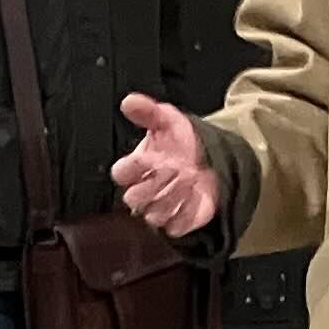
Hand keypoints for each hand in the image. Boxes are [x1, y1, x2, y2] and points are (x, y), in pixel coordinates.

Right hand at [110, 92, 218, 234]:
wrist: (208, 159)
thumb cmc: (180, 141)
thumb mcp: (167, 120)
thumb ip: (147, 111)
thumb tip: (128, 101)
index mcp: (134, 167)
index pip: (120, 173)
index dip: (136, 166)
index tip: (154, 155)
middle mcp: (141, 191)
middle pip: (134, 199)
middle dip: (157, 183)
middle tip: (178, 167)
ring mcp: (158, 209)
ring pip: (153, 216)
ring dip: (174, 197)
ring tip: (192, 178)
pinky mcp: (176, 222)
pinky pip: (174, 227)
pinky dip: (186, 212)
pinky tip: (198, 194)